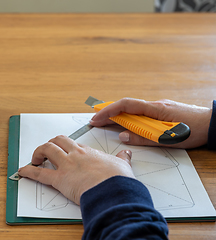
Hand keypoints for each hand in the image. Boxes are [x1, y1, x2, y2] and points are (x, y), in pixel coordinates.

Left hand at [18, 135, 134, 204]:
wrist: (115, 190)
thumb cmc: (118, 179)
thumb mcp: (122, 165)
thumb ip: (122, 158)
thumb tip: (127, 153)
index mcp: (87, 152)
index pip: (71, 143)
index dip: (65, 145)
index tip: (63, 149)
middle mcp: (75, 154)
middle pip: (57, 141)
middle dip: (49, 144)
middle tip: (46, 152)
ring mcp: (66, 165)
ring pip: (47, 150)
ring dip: (38, 153)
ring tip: (35, 159)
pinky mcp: (60, 179)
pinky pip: (40, 174)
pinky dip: (29, 172)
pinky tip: (22, 171)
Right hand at [90, 98, 211, 148]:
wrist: (213, 122)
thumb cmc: (195, 129)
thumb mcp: (168, 138)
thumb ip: (143, 138)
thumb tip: (123, 136)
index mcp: (154, 109)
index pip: (126, 105)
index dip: (109, 111)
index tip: (96, 118)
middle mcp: (154, 105)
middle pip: (126, 106)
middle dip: (108, 113)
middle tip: (94, 121)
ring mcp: (158, 108)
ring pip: (132, 110)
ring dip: (117, 116)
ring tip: (105, 124)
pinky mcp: (161, 112)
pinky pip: (140, 113)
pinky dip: (128, 117)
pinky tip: (125, 124)